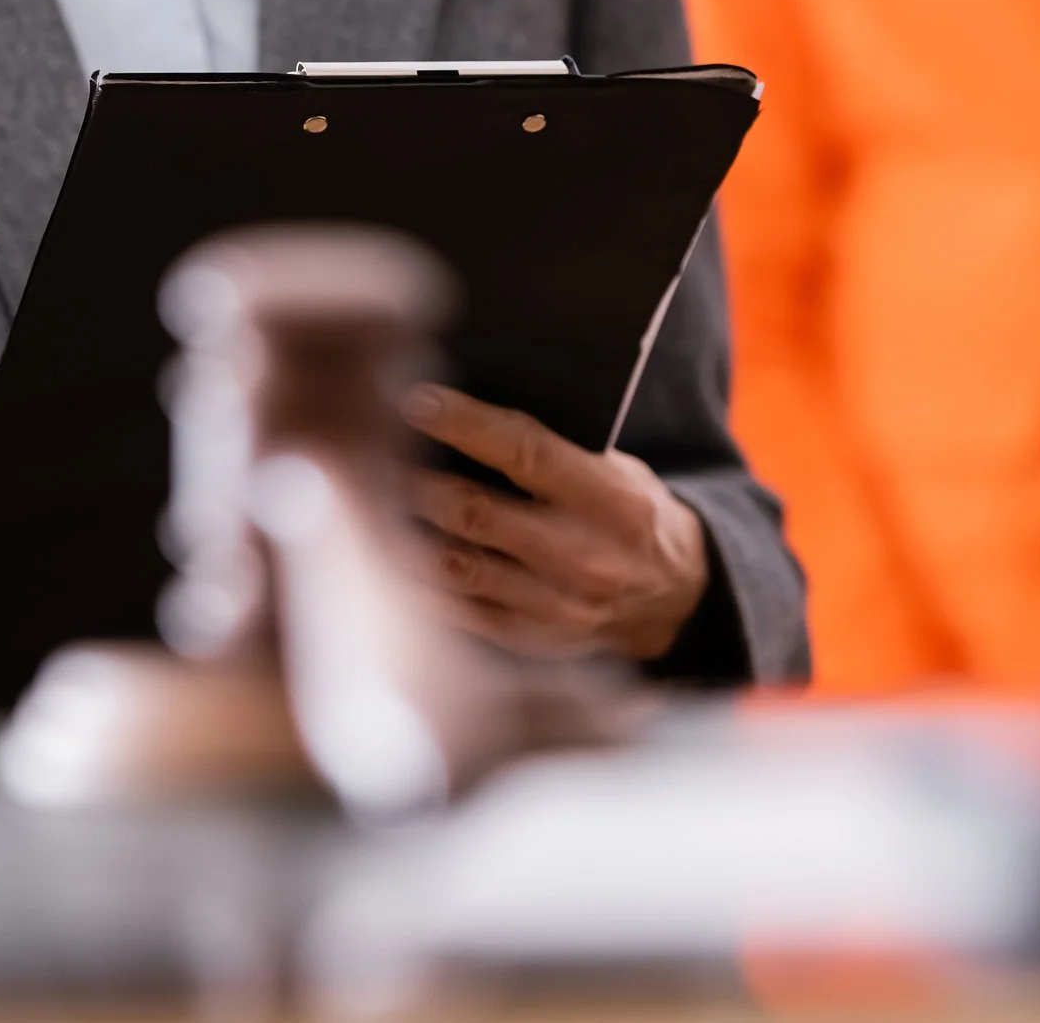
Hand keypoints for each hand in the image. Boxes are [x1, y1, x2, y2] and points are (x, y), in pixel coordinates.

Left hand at [399, 383, 708, 661]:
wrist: (676, 597)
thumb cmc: (628, 511)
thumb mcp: (616, 468)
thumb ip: (554, 450)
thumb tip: (465, 411)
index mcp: (607, 499)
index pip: (523, 452)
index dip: (464, 424)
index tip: (414, 400)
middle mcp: (582, 555)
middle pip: (476, 513)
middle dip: (414, 479)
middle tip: (368, 449)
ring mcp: (555, 605)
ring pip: (458, 565)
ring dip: (402, 531)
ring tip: (363, 499)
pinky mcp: (531, 639)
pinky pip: (459, 609)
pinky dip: (416, 579)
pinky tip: (383, 552)